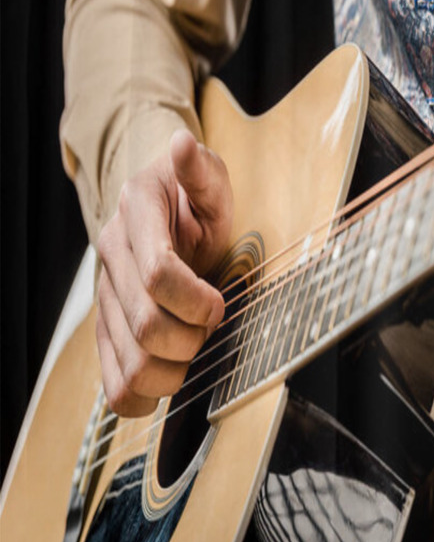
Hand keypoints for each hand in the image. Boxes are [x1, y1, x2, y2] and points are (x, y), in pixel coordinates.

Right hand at [96, 129, 233, 415]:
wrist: (160, 214)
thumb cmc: (193, 201)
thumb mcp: (208, 179)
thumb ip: (199, 170)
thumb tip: (183, 145)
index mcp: (137, 217)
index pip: (156, 273)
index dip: (196, 299)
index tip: (220, 303)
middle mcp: (112, 259)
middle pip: (144, 325)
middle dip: (192, 337)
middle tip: (211, 328)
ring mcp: (105, 298)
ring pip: (127, 363)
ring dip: (173, 372)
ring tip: (193, 351)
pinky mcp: (106, 329)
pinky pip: (112, 383)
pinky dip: (142, 396)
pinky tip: (168, 380)